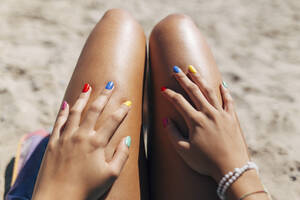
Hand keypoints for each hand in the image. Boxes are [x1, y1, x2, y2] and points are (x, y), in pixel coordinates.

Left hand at [32, 83, 131, 199]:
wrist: (57, 199)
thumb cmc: (86, 189)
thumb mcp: (110, 175)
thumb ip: (121, 156)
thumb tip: (128, 139)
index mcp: (97, 143)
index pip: (113, 121)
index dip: (122, 110)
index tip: (128, 102)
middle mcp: (81, 135)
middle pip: (95, 110)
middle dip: (104, 96)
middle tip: (110, 84)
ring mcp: (66, 137)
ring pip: (75, 111)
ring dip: (83, 98)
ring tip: (87, 86)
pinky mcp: (53, 142)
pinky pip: (59, 122)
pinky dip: (63, 111)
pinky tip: (66, 103)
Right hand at [161, 66, 249, 181]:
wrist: (232, 168)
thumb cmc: (205, 162)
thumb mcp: (184, 151)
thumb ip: (173, 134)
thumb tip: (166, 120)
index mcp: (195, 121)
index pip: (179, 102)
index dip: (169, 94)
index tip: (163, 89)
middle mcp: (208, 113)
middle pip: (194, 91)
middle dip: (183, 79)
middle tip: (176, 69)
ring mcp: (221, 114)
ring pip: (209, 91)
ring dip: (200, 79)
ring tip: (193, 69)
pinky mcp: (231, 118)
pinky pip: (228, 101)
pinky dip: (225, 92)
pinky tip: (222, 84)